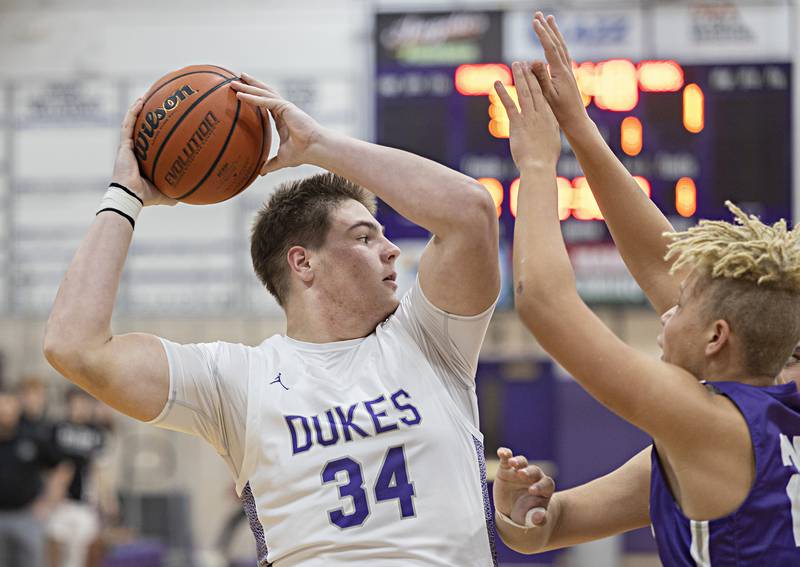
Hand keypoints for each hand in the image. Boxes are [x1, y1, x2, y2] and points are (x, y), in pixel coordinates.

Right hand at [112, 98, 176, 206]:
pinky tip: (141, 100)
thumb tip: (192, 195)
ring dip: (140, 107)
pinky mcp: (123, 144)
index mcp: (144, 158)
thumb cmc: (147, 197)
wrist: (131, 196)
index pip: (152, 140)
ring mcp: (129, 146)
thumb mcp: (167, 193)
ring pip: (134, 122)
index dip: (158, 129)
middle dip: (151, 114)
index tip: (169, 120)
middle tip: (161, 102)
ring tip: (150, 94)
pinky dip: (134, 111)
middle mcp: (136, 150)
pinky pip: (128, 124)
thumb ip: (178, 193)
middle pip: (143, 127)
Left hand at [231, 73, 325, 173]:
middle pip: (263, 93)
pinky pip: (265, 101)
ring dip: (248, 86)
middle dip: (250, 85)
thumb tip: (261, 173)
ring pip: (263, 93)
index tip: (243, 93)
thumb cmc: (303, 153)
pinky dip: (252, 98)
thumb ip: (271, 164)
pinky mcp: (286, 107)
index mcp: (282, 118)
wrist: (315, 149)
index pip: (265, 104)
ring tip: (234, 81)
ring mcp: (285, 106)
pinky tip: (240, 95)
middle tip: (236, 79)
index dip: (254, 97)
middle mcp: (283, 109)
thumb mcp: (282, 159)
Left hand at [494, 61, 560, 171]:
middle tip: (523, 62)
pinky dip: (502, 93)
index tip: (536, 70)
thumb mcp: (551, 142)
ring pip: (525, 92)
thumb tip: (546, 132)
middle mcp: (541, 114)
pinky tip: (496, 83)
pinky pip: (509, 104)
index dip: (540, 81)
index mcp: (550, 118)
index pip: (545, 95)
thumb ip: (548, 132)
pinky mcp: (517, 123)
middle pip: (536, 89)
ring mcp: (529, 117)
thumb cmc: (545, 159)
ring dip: (519, 76)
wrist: (539, 167)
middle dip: (529, 73)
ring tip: (515, 64)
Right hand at [494, 447, 554, 526]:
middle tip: (521, 474)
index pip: (546, 484)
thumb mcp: (531, 519)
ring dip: (518, 461)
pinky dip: (505, 454)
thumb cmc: (526, 514)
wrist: (512, 511)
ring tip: (512, 463)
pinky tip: (502, 452)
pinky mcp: (506, 468)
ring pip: (522, 462)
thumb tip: (540, 518)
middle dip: (528, 472)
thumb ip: (538, 519)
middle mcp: (533, 477)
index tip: (532, 491)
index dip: (540, 486)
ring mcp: (519, 471)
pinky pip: (507, 459)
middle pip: (534, 471)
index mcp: (544, 489)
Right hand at [530, 13, 591, 135]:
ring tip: (549, 21)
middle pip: (557, 43)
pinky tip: (554, 45)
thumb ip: (541, 78)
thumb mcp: (548, 96)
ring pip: (561, 47)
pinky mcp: (568, 76)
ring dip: (554, 33)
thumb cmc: (561, 112)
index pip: (550, 47)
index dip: (542, 34)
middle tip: (539, 15)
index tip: (534, 21)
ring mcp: (568, 71)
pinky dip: (557, 45)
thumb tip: (534, 60)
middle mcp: (566, 68)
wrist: (576, 121)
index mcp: (560, 72)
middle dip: (548, 28)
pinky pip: (562, 55)